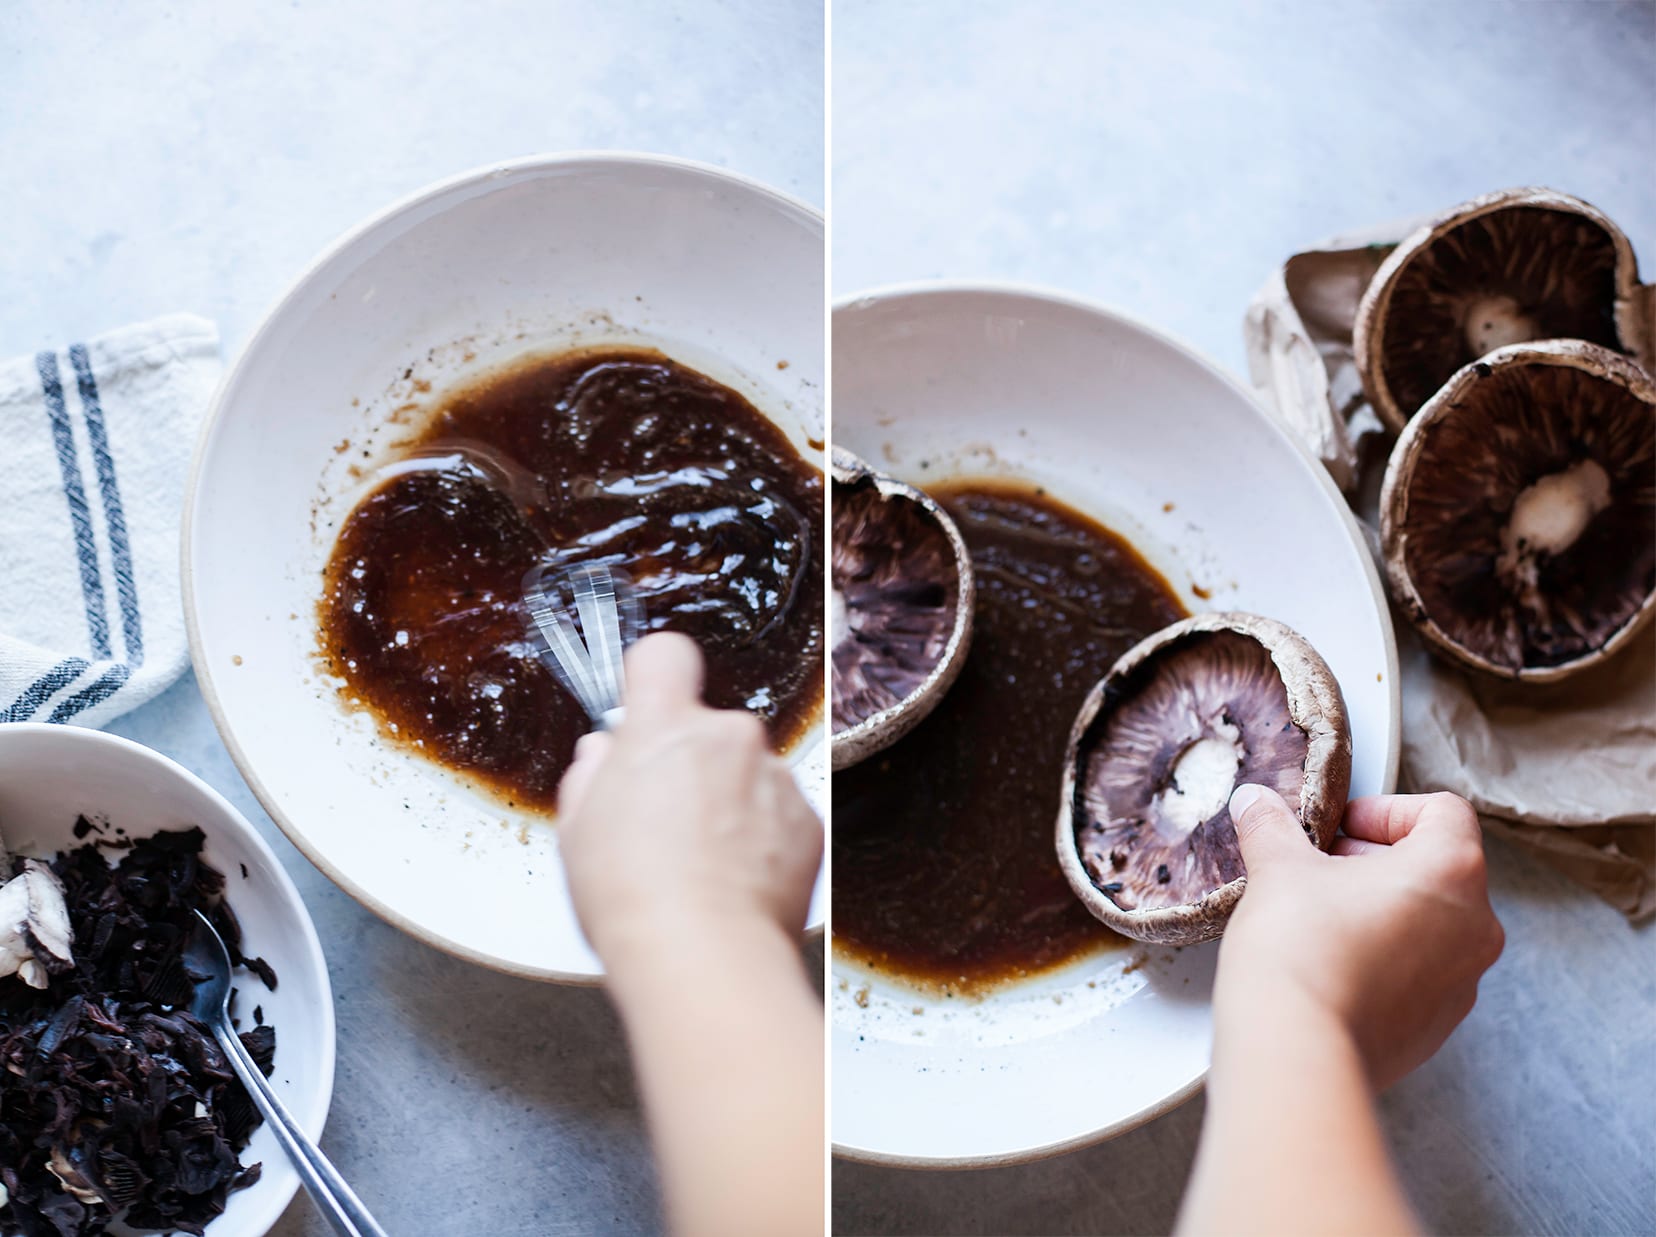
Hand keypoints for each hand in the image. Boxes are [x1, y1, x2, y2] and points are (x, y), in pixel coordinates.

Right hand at [556, 633, 823, 968]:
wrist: (704, 956)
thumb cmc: (634, 899)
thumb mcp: (578, 830)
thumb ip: (593, 774)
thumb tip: (604, 755)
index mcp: (664, 729)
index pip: (666, 655)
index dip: (655, 675)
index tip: (649, 703)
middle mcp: (728, 739)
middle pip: (708, 729)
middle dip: (690, 763)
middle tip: (664, 823)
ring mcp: (774, 777)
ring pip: (746, 774)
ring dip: (729, 804)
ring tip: (700, 865)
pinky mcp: (808, 820)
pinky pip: (778, 813)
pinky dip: (761, 838)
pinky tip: (733, 881)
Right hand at [1218, 786, 1504, 1090]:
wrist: (1298, 1047)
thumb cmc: (1301, 950)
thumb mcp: (1278, 869)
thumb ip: (1272, 827)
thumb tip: (1256, 803)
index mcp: (1451, 871)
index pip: (1442, 812)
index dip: (1386, 811)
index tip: (1342, 827)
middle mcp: (1475, 926)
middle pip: (1439, 868)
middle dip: (1378, 860)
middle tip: (1322, 867)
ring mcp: (1463, 981)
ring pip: (1432, 923)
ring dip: (1383, 909)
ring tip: (1323, 917)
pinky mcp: (1438, 1025)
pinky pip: (1420, 974)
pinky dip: (1385, 959)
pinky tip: (1331, 965)